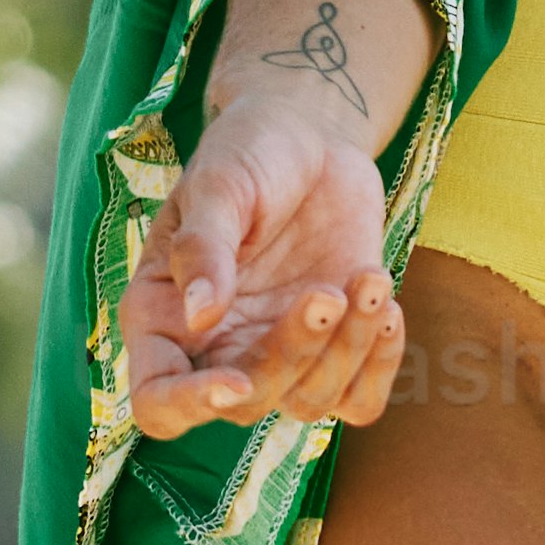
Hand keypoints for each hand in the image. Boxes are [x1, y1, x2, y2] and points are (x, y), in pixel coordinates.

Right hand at [120, 79, 407, 434]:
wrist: (311, 137)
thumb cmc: (248, 153)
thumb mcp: (218, 185)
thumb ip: (203, 247)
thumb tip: (197, 314)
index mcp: (164, 318)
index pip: (157, 399)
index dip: (189, 406)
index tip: (235, 382)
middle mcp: (217, 348)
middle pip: (247, 403)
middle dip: (293, 353)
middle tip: (325, 291)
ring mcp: (278, 352)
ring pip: (308, 403)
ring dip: (346, 350)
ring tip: (369, 279)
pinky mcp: (334, 348)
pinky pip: (359, 400)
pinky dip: (381, 366)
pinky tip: (387, 306)